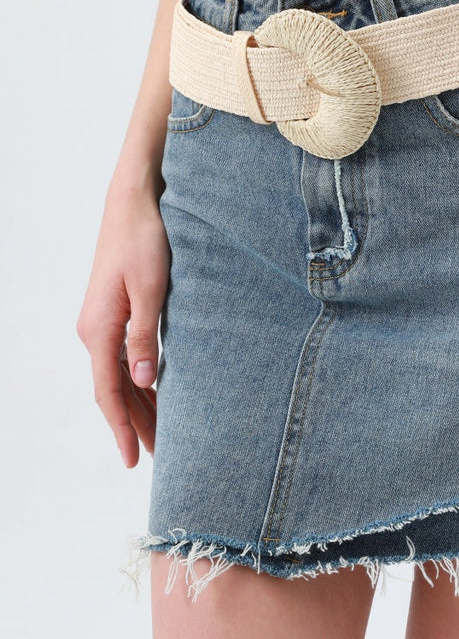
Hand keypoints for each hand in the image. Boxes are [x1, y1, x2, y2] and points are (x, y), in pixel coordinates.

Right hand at [76, 185, 169, 467]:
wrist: (133, 203)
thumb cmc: (144, 240)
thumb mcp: (149, 289)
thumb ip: (144, 335)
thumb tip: (142, 381)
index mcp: (98, 329)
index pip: (108, 392)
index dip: (122, 428)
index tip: (134, 460)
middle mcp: (94, 330)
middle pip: (113, 389)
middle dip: (134, 424)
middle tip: (158, 457)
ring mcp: (102, 321)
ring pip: (119, 374)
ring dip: (138, 404)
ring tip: (160, 434)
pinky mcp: (114, 310)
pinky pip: (123, 356)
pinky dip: (139, 379)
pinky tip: (155, 391)